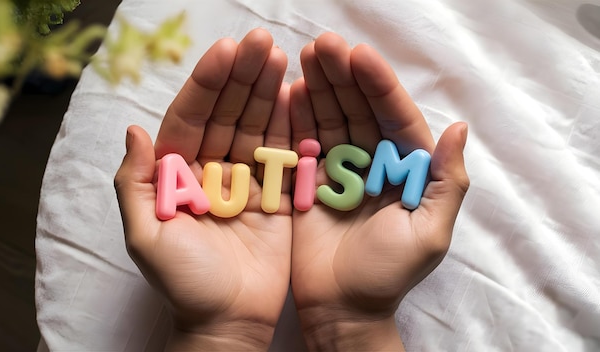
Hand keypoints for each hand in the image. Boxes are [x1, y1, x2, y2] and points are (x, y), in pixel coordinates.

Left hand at [114, 28, 292, 350]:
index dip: (207, 84)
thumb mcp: (147, 236)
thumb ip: (136, 183)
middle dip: (242, 77)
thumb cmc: (184, 283)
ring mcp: (245, 181)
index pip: (191, 117)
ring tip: (280, 56)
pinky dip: (289, 125)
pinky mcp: (276, 196)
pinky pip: (282, 155)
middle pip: (226, 114)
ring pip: (255, 127)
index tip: (225, 52)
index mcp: (176, 174)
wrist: (229, 322)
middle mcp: (210, 170)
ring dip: (266, 92)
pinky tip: (296, 94)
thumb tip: (133, 130)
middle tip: (261, 41)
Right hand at [289, 33, 468, 350]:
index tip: (359, 55)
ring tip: (304, 57)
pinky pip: (303, 142)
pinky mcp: (310, 180)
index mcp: (406, 169)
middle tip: (323, 44)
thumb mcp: (428, 234)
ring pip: (330, 119)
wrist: (341, 308)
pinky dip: (296, 117)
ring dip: (319, 87)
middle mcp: (373, 162)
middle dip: (343, 76)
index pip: (394, 117)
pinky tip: (289, 90)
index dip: (378, 85)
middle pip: (359, 110)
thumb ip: (447, 183)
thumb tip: (458, 128)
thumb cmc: (388, 275)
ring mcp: (339, 169)